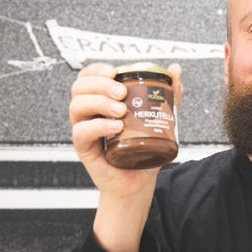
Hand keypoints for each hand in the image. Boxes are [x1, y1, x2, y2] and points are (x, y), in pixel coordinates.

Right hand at [69, 62, 183, 199]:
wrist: (139, 181)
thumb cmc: (143, 150)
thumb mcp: (158, 118)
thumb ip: (167, 95)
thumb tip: (175, 70)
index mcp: (101, 101)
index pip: (87, 77)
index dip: (97, 70)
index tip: (115, 72)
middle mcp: (89, 114)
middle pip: (79, 88)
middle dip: (100, 85)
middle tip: (122, 93)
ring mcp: (85, 130)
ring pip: (76, 106)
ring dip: (99, 103)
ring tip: (121, 111)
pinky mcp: (84, 148)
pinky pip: (80, 132)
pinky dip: (97, 127)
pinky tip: (116, 127)